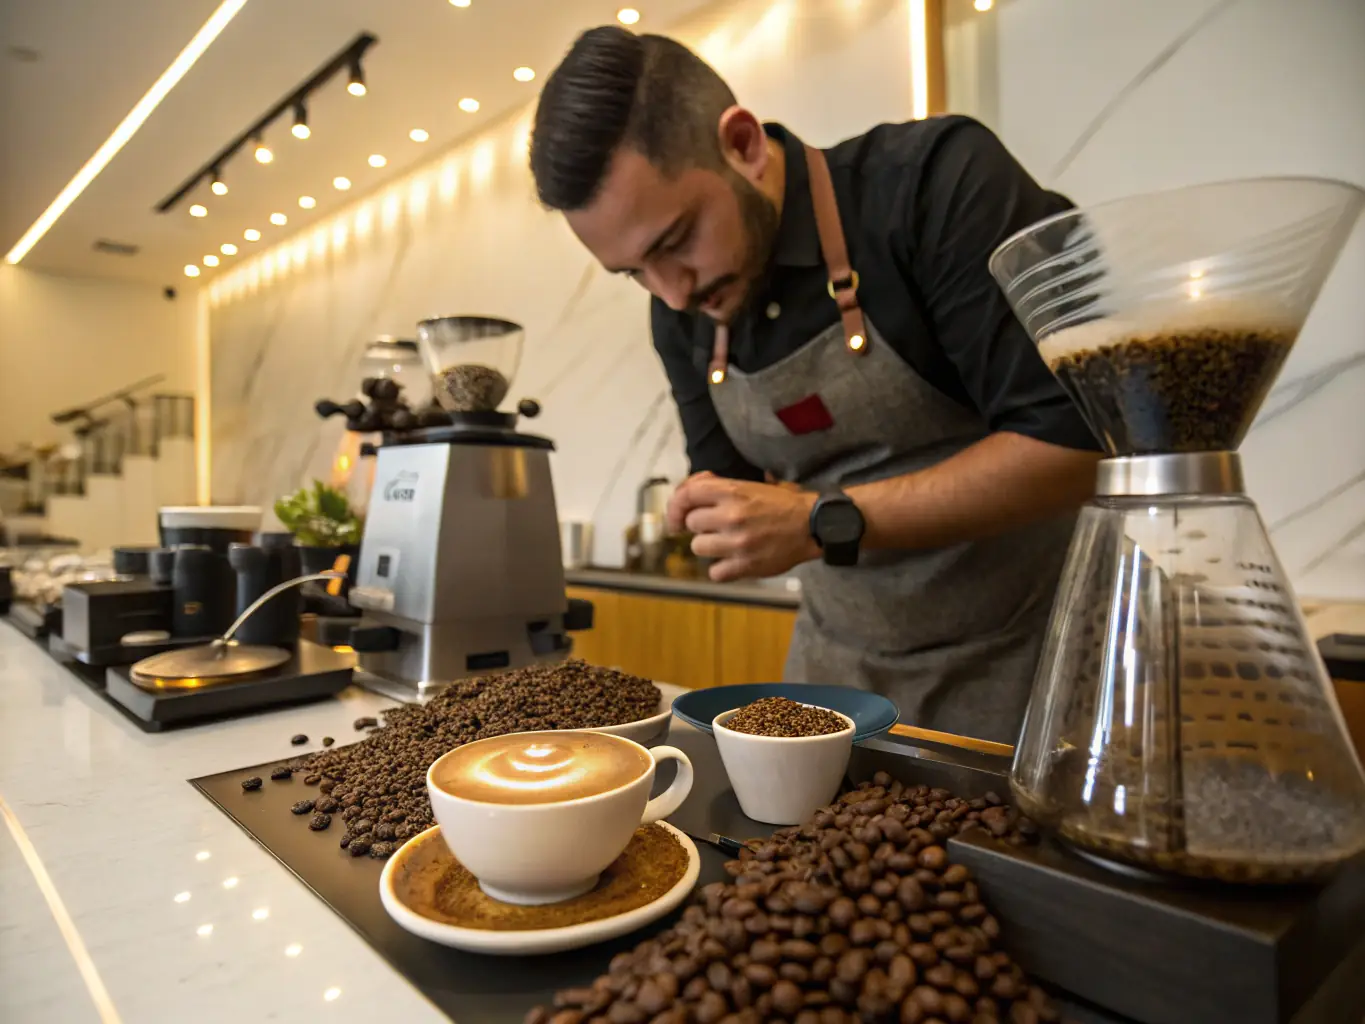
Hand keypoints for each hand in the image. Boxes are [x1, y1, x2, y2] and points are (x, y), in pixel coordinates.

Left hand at [667, 472, 818, 581]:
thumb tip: (690, 489)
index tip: (675, 519)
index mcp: (733, 491)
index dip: (675, 506)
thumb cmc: (780, 504)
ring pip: (698, 547)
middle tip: (716, 527)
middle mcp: (732, 515)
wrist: (812, 524)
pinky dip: (721, 569)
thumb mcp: (750, 485)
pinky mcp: (746, 565)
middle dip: (700, 526)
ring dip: (709, 547)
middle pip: (691, 523)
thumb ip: (718, 486)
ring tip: (726, 543)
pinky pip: (715, 572)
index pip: (688, 494)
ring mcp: (738, 542)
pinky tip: (733, 561)